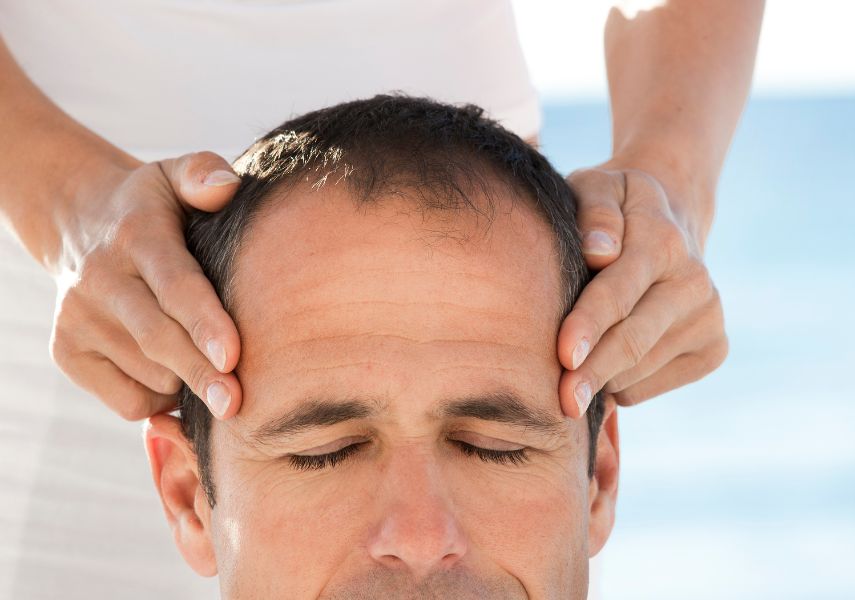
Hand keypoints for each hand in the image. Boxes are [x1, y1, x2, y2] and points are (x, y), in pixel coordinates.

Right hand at [48, 152, 242, 419]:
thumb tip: (226, 189)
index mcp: (137, 235)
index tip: (233, 357)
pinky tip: (177, 376)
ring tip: (212, 368)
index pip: (174, 283)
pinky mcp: (66, 352)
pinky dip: (160, 400)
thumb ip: (204, 173)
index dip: (204, 322)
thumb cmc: (154, 208)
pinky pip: (127, 399)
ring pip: (149, 375)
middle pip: (159, 339)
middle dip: (201, 374)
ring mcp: (77, 320)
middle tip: (237, 403)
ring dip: (187, 382)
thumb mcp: (176, 175)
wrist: (78, 222)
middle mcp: (100, 279)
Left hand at [557, 161, 727, 417]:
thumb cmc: (613, 211)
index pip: (618, 291)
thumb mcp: (595, 189)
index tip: (564, 357)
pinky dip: (618, 386)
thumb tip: (599, 251)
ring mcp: (709, 319)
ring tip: (570, 369)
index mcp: (662, 240)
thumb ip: (593, 213)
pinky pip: (648, 386)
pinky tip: (603, 363)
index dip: (589, 325)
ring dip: (599, 379)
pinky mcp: (713, 350)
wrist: (669, 224)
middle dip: (592, 372)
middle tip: (560, 402)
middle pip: (632, 339)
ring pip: (638, 370)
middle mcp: (694, 281)